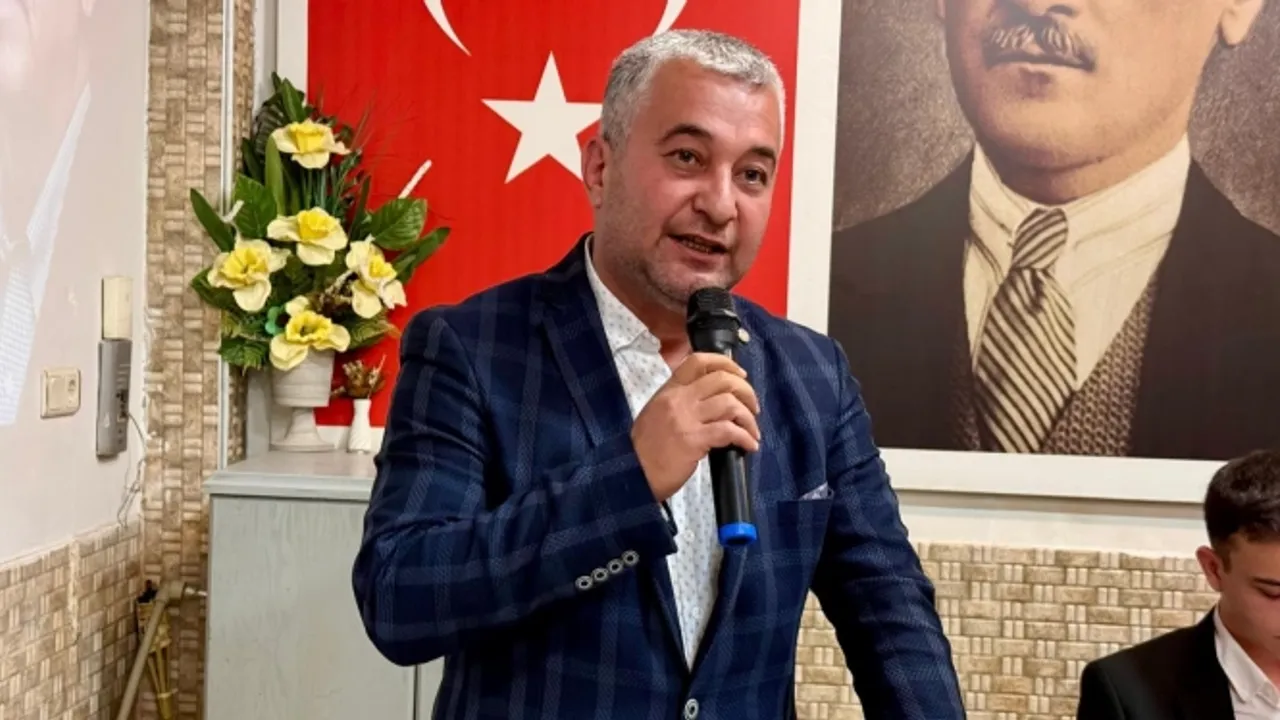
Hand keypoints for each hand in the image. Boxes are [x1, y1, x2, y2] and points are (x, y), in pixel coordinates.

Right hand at [631, 353, 760, 502]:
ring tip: (752, 431)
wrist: (632, 474)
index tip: (740, 375)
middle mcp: (678, 399)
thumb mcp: (656, 414)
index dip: (725, 363)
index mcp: (669, 391)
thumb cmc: (645, 449)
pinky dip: (745, 438)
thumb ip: (679, 403)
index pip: (698, 361)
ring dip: (748, 418)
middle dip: (746, 391)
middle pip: (722, 380)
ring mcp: (686, 419)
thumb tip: (708, 402)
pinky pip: (729, 431)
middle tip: (753, 407)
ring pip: (730, 404)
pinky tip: (749, 446)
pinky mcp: (695, 440)